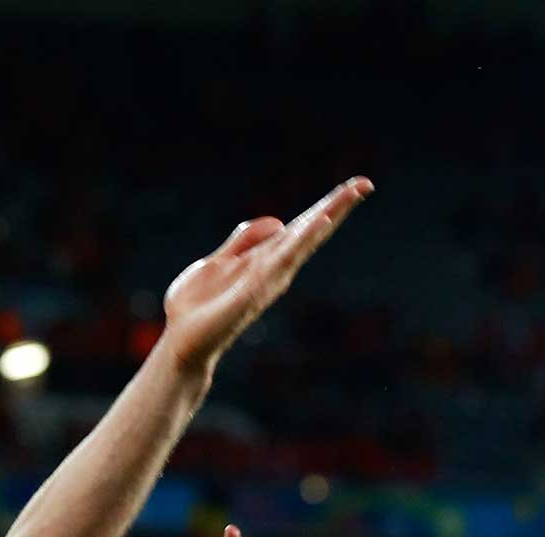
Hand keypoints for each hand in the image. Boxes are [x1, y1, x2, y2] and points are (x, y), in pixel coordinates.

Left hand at [161, 177, 371, 375]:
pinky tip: (317, 226)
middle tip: (365, 183)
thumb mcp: (216, 262)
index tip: (356, 185)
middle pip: (308, 232)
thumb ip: (243, 242)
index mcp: (263, 260)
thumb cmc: (196, 307)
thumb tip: (278, 221)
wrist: (179, 343)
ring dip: (324, 219)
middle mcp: (271, 270)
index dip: (325, 206)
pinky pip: (280, 263)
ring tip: (349, 195)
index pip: (299, 228)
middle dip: (335, 207)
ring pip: (301, 243)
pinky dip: (300, 243)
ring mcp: (265, 280)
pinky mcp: (253, 292)